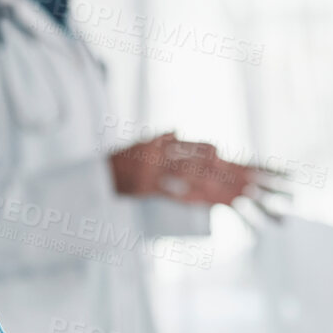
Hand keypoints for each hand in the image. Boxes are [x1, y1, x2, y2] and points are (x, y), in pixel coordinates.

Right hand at [109, 131, 259, 205]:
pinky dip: (188, 197)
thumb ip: (160, 138)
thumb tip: (177, 130)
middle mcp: (158, 155)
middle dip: (215, 169)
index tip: (221, 155)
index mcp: (159, 145)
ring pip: (186, 175)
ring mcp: (153, 171)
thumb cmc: (122, 161)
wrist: (101, 176)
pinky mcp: (146, 188)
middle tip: (232, 175)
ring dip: (208, 183)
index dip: (207, 150)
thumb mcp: (140, 144)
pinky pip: (172, 192)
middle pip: (193, 160)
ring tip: (226, 191)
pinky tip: (203, 202)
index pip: (188, 144)